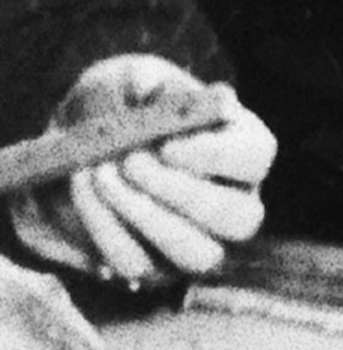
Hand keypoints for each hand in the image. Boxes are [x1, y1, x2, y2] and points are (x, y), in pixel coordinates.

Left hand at [8, 57, 274, 287]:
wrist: (80, 145)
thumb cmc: (119, 108)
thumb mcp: (131, 81)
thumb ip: (148, 82)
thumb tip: (158, 96)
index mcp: (241, 149)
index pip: (256, 157)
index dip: (217, 156)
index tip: (168, 144)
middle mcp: (236, 204)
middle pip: (239, 218)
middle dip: (181, 193)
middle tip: (130, 161)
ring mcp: (202, 245)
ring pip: (198, 254)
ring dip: (144, 216)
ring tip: (101, 174)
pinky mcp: (158, 269)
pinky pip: (139, 263)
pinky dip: (104, 226)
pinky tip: (83, 187)